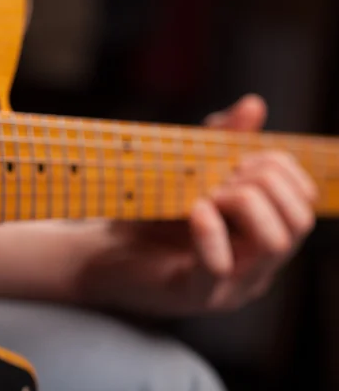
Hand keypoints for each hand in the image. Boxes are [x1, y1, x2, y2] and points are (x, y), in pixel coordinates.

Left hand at [81, 94, 317, 315]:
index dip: (276, 169)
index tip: (232, 161)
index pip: (303, 200)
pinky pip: (220, 266)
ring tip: (203, 197)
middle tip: (216, 180)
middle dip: (261, 183)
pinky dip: (209, 230)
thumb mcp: (187, 173)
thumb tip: (254, 105)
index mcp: (260, 238)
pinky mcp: (194, 295)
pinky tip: (193, 210)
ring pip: (276, 242)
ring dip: (242, 203)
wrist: (97, 250)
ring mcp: (229, 287)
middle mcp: (256, 267)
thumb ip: (220, 142)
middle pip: (299, 220)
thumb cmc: (145, 213)